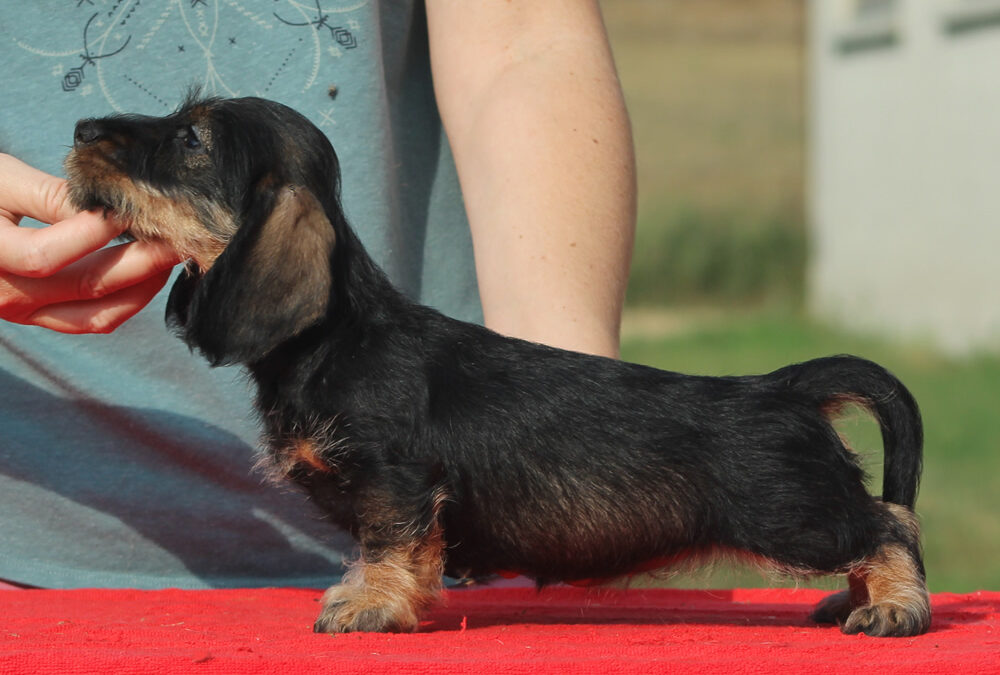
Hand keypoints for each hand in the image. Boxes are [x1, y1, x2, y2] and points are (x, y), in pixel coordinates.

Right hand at [0, 154, 181, 332]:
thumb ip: (47, 194)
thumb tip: (103, 204)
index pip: (48, 256)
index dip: (94, 232)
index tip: (127, 208)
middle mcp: (8, 298)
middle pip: (88, 287)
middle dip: (143, 260)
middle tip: (179, 234)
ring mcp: (27, 314)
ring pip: (99, 315)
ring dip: (144, 287)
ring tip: (171, 253)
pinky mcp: (43, 317)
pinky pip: (94, 320)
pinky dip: (129, 299)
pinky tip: (152, 271)